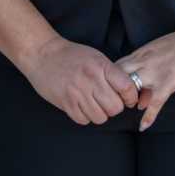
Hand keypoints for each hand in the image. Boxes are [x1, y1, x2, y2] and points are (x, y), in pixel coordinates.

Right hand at [17, 36, 139, 125]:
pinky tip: (82, 106)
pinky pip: (84, 120)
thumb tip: (127, 90)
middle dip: (115, 108)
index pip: (126, 87)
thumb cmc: (71, 55)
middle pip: (115, 107)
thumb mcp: (96, 57)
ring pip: (100, 117)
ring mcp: (78, 93)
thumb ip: (111, 73)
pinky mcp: (66, 103)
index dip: (131, 97)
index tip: (129, 100)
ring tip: (94, 104)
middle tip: (109, 102)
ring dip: (100, 114)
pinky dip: (85, 117)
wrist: (43, 54)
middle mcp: (91, 80)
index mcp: (101, 66)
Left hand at [116, 26, 174, 130]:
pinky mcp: (170, 80)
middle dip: (111, 91)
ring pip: (131, 86)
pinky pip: (155, 101)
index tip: (108, 94)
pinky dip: (149, 116)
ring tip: (125, 111)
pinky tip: (144, 126)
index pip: (115, 68)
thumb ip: (148, 77)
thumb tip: (138, 102)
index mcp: (141, 54)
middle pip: (116, 76)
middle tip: (113, 104)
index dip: (108, 82)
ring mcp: (156, 71)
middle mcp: (144, 61)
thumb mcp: (161, 57)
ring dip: (126, 100)